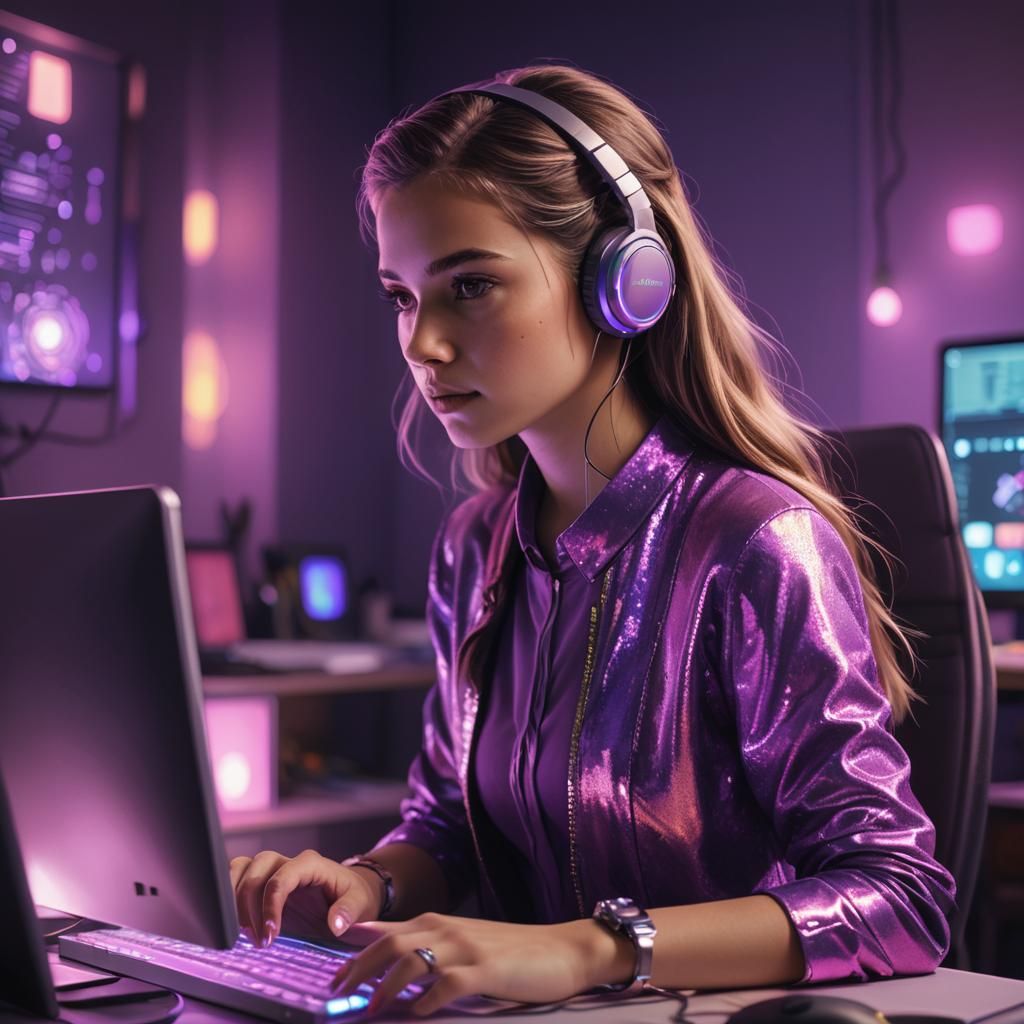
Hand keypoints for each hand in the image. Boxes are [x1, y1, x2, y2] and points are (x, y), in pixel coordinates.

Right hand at [229, 848, 382, 946]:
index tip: (270, 936)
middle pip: (256, 871)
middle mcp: (288, 862)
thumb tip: (335, 924)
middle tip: (258, 941)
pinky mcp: (262, 881)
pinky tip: (236, 924)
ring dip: (234, 901)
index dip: (270, 906)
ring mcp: (273, 869)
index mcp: (310, 863)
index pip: (281, 878)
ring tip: (245, 934)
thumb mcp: (360, 904)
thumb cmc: (354, 897)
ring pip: (240, 869)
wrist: (350, 894)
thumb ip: (349, 911)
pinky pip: (237, 878)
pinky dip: (229, 897)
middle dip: (249, 907)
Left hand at [329, 912, 624, 1016]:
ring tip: (369, 1012)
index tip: (332, 973)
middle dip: (357, 968)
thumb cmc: (512, 951)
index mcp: (440, 922)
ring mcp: (466, 948)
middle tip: (335, 993)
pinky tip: (417, 1014)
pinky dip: (425, 1001)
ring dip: (384, 988)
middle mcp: (447, 929)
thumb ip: (431, 947)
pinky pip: (445, 984)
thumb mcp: (466, 942)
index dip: (355, 950)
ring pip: (410, 961)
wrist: (562, 949)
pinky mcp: (485, 970)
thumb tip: (393, 965)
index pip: (387, 930)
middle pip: (389, 943)